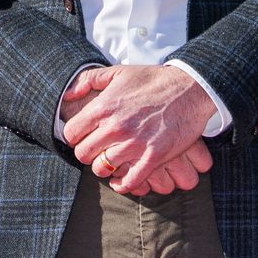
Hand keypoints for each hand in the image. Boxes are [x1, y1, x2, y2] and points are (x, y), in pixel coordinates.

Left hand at [63, 64, 216, 195]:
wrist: (189, 88)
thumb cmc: (153, 80)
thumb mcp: (118, 72)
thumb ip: (88, 80)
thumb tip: (68, 94)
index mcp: (103, 107)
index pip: (71, 133)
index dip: (74, 137)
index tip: (82, 137)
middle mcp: (115, 127)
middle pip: (83, 154)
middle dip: (86, 153)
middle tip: (95, 151)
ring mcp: (134, 144)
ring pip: (102, 169)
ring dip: (103, 168)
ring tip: (108, 163)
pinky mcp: (153, 157)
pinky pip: (129, 182)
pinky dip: (122, 185)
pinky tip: (120, 181)